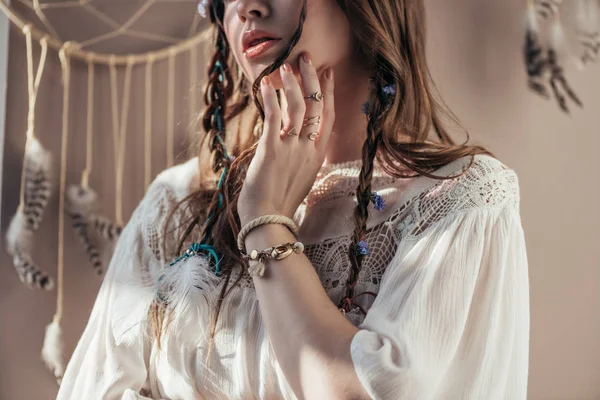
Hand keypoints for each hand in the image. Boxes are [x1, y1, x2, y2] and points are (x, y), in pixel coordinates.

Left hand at [237, 52, 334, 225]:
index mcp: (317, 156)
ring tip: (284, 67)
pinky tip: (266, 84)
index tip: (326, 74)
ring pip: (298, 107)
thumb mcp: (298, 178)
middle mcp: (308, 149)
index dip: (328, 93)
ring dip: (291, 83)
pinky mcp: (272, 150)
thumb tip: (288, 138)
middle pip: (316, 106)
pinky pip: (274, 117)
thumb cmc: (279, 203)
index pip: (329, 117)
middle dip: (311, 79)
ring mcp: (292, 149)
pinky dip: (271, 98)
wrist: (268, 222)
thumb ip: (299, 157)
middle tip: (304, 58)